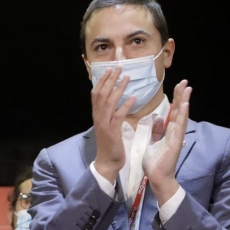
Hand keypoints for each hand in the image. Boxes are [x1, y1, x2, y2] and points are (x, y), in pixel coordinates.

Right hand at [91, 65, 133, 181]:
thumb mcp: (107, 126)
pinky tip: (133, 97)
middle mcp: (98, 117)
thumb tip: (114, 101)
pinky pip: (119, 115)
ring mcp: (104, 123)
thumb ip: (109, 114)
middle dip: (110, 79)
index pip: (96, 93)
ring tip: (127, 77)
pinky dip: (126, 105)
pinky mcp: (112, 131)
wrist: (107, 162)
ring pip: (109, 101)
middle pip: (102, 94)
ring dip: (118, 88)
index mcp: (97, 115)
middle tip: (118, 67)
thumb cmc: (110, 145)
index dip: (102, 80)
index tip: (109, 69)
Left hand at [143, 79, 191, 204]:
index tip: (178, 86)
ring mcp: (176, 137)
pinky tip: (185, 105)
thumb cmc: (155, 163)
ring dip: (185, 102)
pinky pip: (179, 127)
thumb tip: (158, 119)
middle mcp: (175, 132)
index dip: (176, 99)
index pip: (173, 111)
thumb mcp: (152, 143)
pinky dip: (182, 115)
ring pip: (182, 116)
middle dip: (182, 96)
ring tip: (188, 88)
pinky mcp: (175, 143)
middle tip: (185, 81)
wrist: (157, 178)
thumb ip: (156, 131)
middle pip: (179, 110)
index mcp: (169, 132)